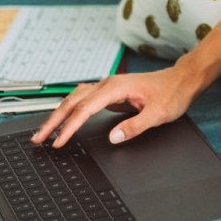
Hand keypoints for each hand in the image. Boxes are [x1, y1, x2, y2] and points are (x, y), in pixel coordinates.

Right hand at [30, 65, 195, 147]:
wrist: (182, 79)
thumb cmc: (173, 93)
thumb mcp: (158, 114)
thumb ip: (135, 126)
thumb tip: (113, 138)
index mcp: (117, 87)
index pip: (86, 108)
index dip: (70, 126)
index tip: (58, 141)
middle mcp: (109, 84)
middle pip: (73, 101)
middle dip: (54, 120)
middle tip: (38, 139)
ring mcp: (108, 86)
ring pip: (75, 98)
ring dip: (59, 114)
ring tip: (44, 131)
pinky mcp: (110, 92)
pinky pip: (84, 99)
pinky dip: (70, 108)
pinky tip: (63, 116)